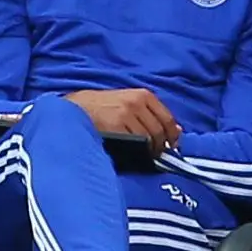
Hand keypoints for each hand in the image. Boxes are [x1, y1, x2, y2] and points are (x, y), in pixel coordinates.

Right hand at [64, 89, 181, 155]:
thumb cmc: (101, 107)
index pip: (167, 119)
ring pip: (148, 140)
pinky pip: (134, 144)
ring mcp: (125, 114)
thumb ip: (150, 114)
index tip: (171, 146)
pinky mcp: (115, 126)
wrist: (74, 109)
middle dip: (160, 147)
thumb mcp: (127, 102)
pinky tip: (132, 154)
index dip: (172, 136)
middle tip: (155, 156)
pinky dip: (137, 152)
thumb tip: (178, 131)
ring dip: (148, 151)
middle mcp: (136, 103)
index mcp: (142, 95)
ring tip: (143, 156)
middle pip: (159, 132)